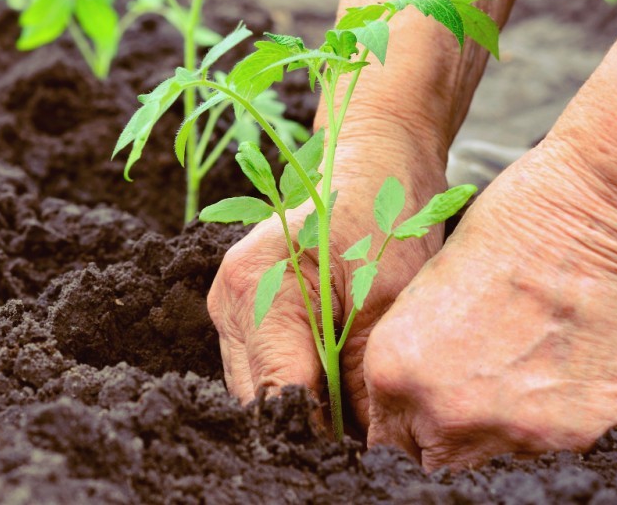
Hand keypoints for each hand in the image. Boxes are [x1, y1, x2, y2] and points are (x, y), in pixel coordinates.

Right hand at [208, 125, 447, 428]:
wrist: (373, 161)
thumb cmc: (385, 216)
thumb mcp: (387, 302)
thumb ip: (364, 381)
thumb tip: (366, 448)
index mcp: (256, 287)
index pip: (279, 396)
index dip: (321, 436)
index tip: (362, 455)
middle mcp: (229, 298)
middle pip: (260, 399)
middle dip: (311, 425)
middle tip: (367, 436)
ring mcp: (228, 303)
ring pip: (259, 388)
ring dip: (305, 405)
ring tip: (357, 406)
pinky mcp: (241, 308)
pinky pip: (264, 366)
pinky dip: (300, 381)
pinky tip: (337, 378)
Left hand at [363, 139, 616, 469]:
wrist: (602, 214)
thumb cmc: (513, 224)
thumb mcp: (431, 286)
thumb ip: (416, 353)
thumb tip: (421, 392)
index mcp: (395, 370)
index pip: (388, 436)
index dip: (411, 420)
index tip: (431, 408)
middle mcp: (445, 412)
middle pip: (437, 458)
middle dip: (452, 432)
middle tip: (482, 390)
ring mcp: (513, 431)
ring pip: (498, 460)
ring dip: (508, 428)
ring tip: (532, 370)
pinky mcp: (580, 436)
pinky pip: (561, 450)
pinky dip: (567, 423)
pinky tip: (573, 371)